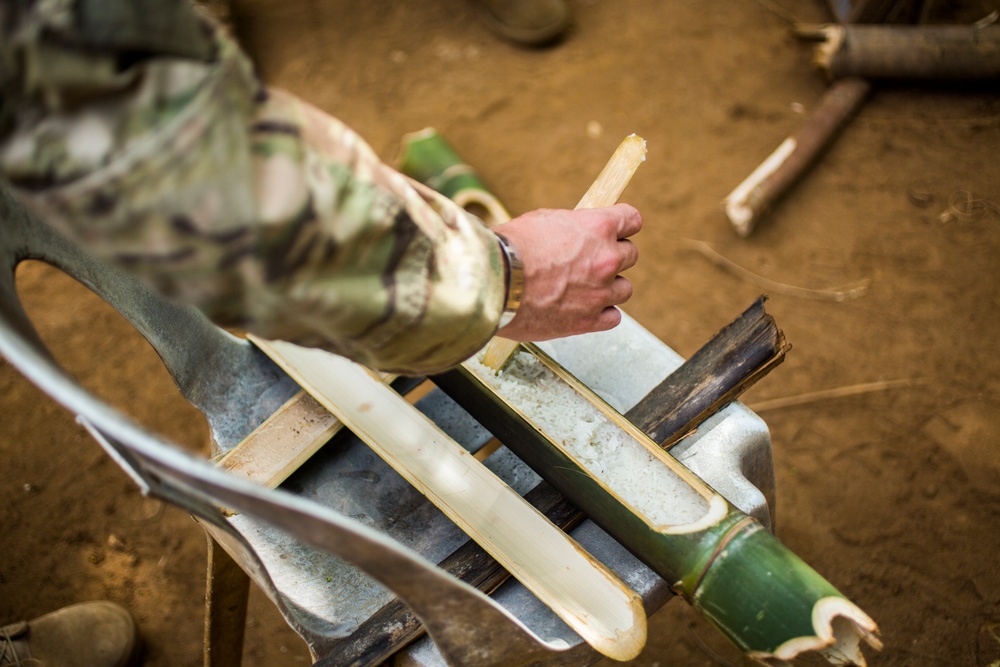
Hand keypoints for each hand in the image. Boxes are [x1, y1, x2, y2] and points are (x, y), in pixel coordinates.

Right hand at [492, 203, 640, 340]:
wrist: (494, 282)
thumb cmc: (511, 248)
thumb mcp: (544, 220)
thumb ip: (572, 227)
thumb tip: (579, 232)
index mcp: (598, 227)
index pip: (632, 220)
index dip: (623, 225)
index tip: (617, 230)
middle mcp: (606, 258)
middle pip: (631, 255)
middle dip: (613, 256)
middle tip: (591, 261)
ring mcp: (600, 292)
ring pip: (624, 289)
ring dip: (609, 287)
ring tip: (584, 288)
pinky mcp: (588, 321)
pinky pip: (613, 317)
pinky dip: (602, 314)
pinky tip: (583, 308)